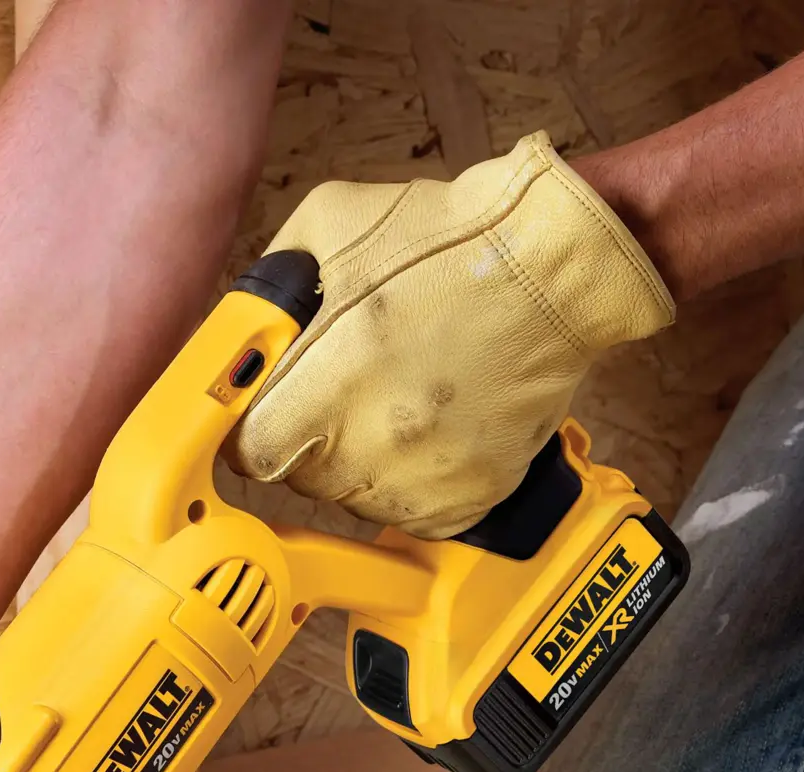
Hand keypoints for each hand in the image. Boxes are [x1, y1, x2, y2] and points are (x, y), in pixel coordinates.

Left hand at [229, 132, 673, 537]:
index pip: (252, 453)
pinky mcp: (467, 498)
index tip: (266, 416)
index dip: (253, 431)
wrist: (557, 269)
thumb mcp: (333, 225)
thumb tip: (246, 330)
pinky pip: (413, 515)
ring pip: (355, 499)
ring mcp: (423, 478)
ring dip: (360, 464)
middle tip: (343, 393)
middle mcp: (372, 442)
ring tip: (394, 404)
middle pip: (300, 478)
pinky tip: (428, 434)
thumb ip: (272, 286)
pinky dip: (412, 484)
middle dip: (307, 440)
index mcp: (329, 381)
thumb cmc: (450, 241)